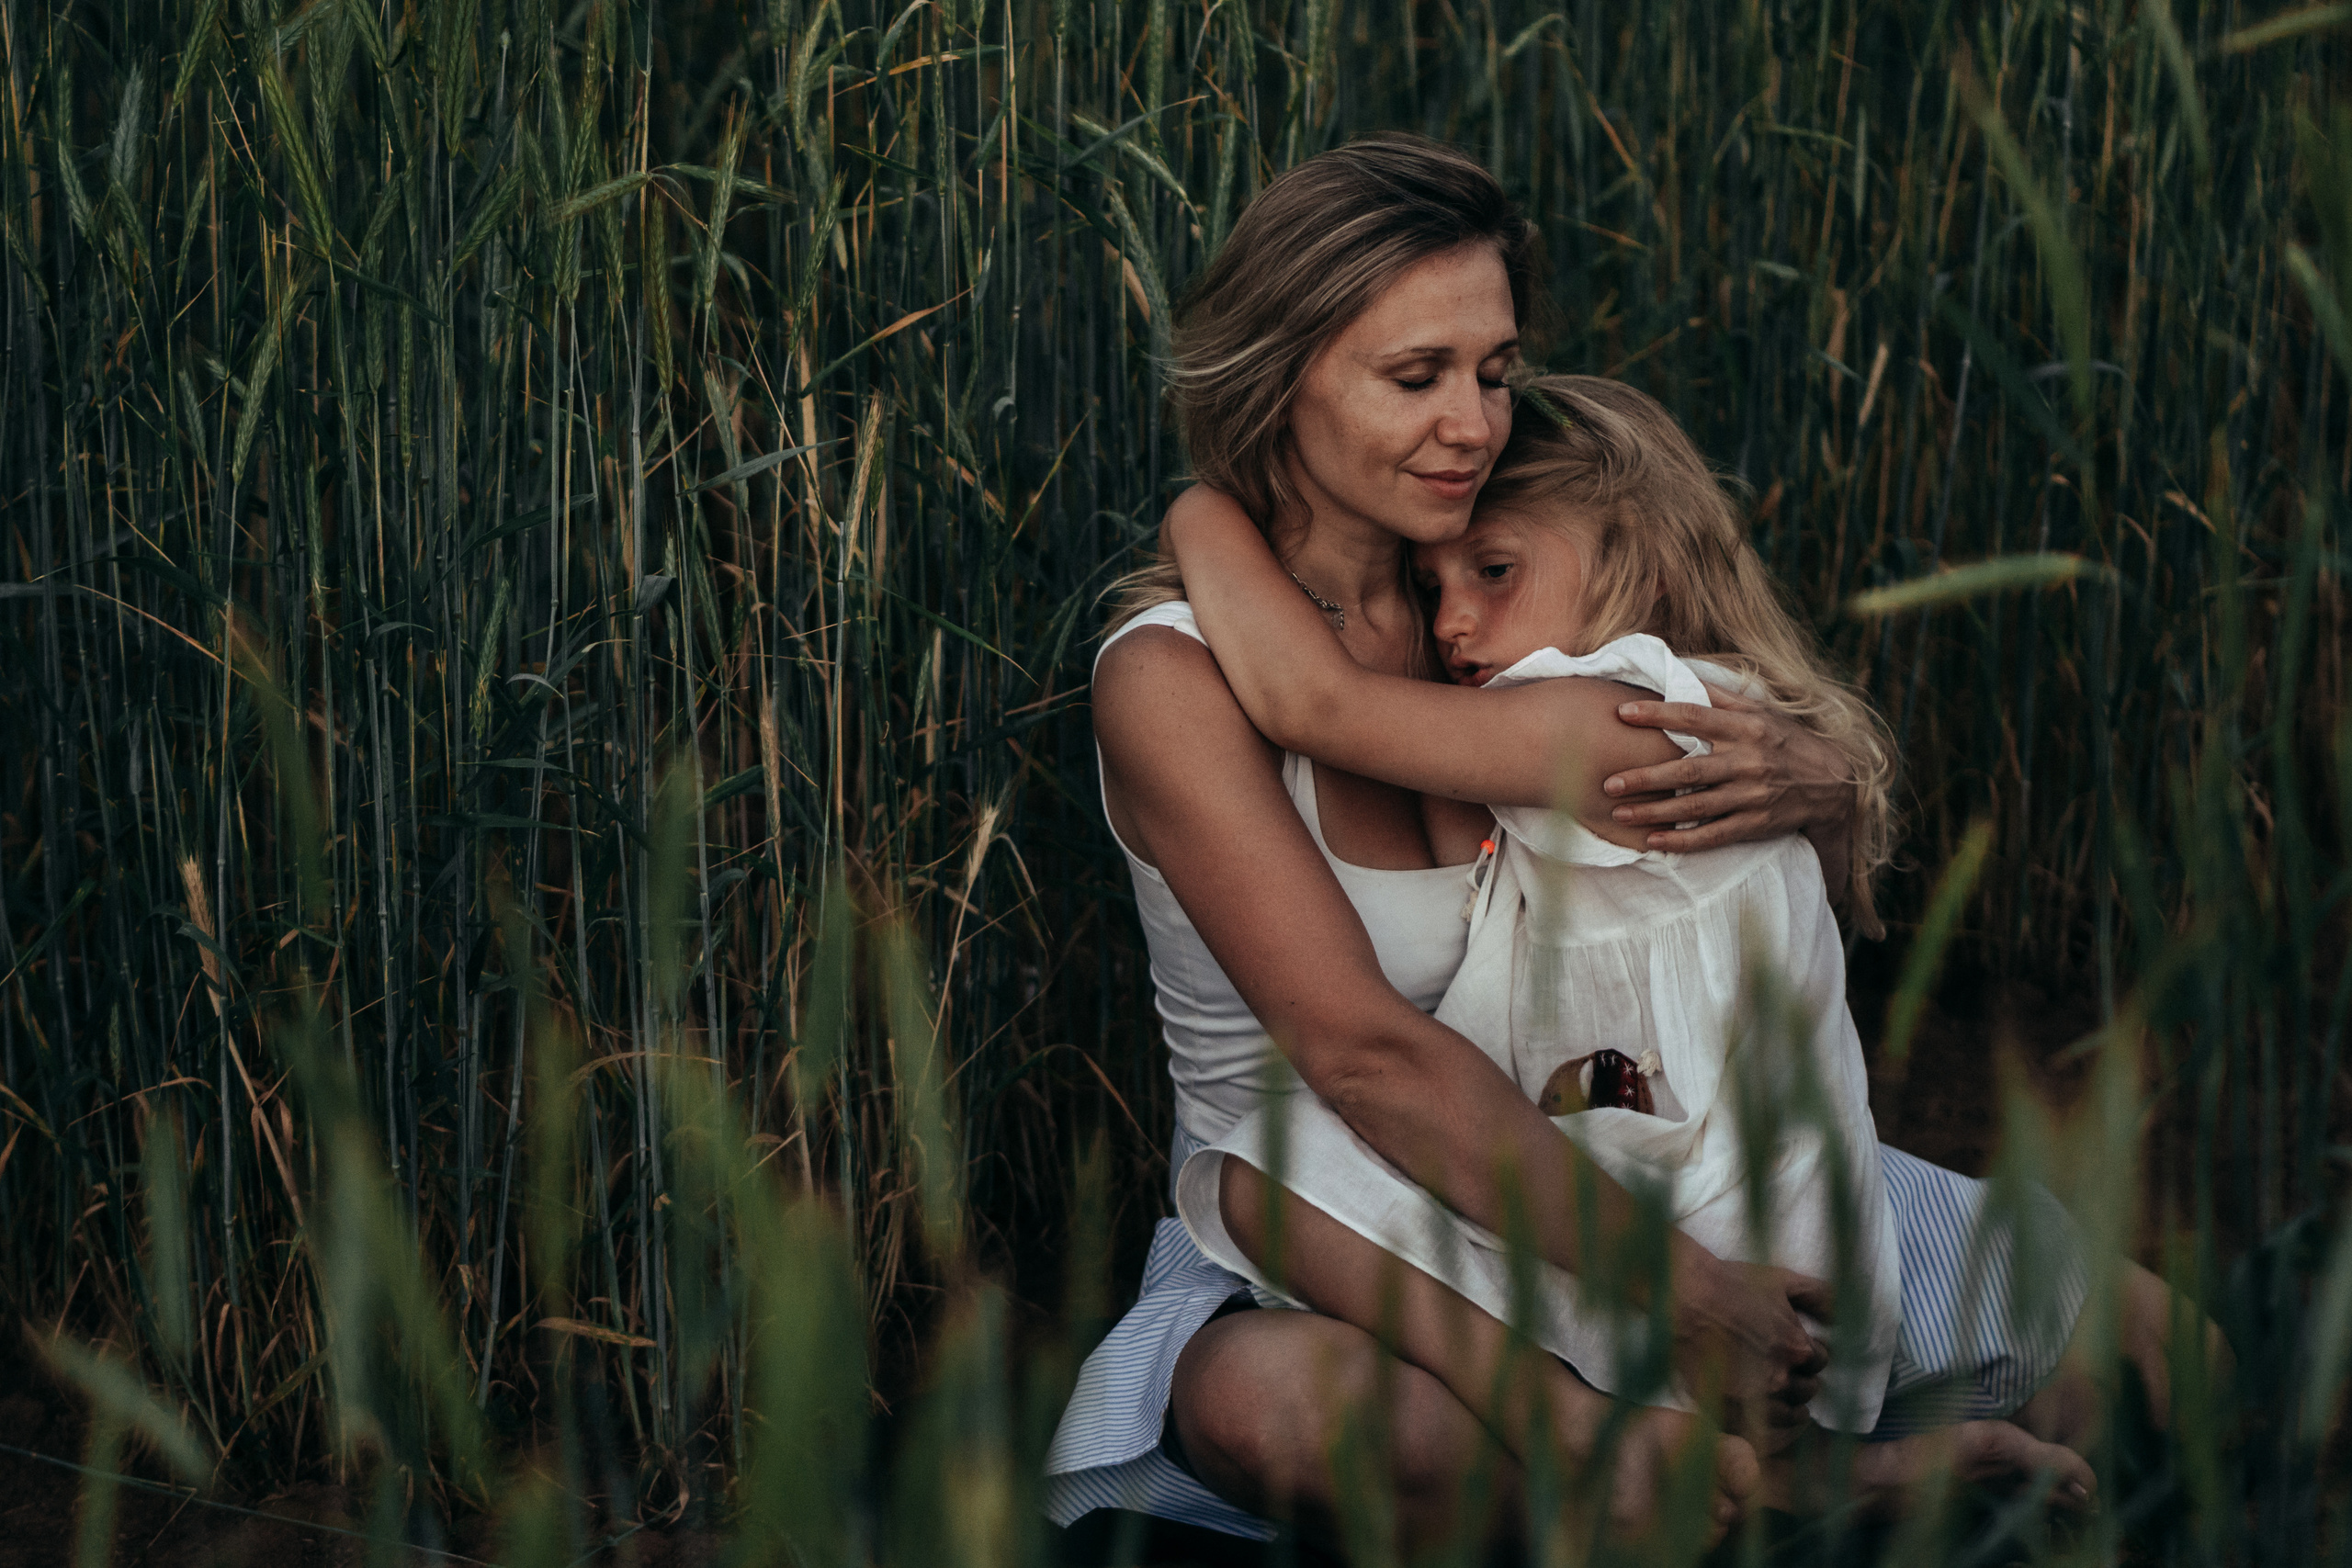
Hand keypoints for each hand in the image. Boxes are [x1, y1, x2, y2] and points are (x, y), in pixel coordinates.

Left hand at [1602, 691, 1853, 853]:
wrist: (1833, 785)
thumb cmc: (1786, 741)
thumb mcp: (1761, 711)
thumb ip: (1720, 696)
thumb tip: (1680, 671)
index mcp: (1745, 727)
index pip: (1694, 716)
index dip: (1657, 714)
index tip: (1621, 712)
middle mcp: (1747, 760)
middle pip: (1687, 769)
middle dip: (1645, 776)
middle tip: (1608, 782)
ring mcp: (1751, 794)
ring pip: (1695, 805)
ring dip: (1654, 810)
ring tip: (1618, 812)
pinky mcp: (1756, 823)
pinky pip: (1713, 835)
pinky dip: (1682, 839)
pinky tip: (1653, 841)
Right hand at [1672, 1252, 1835, 1438]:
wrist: (1682, 1295)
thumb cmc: (1731, 1283)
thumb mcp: (1783, 1280)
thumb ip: (1821, 1296)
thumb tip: (1843, 1320)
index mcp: (1796, 1347)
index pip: (1819, 1362)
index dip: (1809, 1355)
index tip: (1798, 1351)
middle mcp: (1779, 1377)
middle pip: (1806, 1390)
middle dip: (1801, 1380)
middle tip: (1786, 1371)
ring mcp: (1752, 1398)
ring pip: (1786, 1415)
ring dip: (1788, 1405)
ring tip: (1779, 1398)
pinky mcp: (1726, 1409)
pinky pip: (1759, 1432)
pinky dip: (1769, 1429)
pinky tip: (1767, 1420)